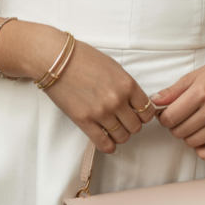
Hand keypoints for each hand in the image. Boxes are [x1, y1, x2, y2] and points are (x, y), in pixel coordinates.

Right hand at [44, 37, 156, 153]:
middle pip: (136, 126)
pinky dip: (109, 146)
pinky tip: (107, 141)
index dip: (144, 114)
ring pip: (122, 137)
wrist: (56, 59)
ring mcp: (101, 112)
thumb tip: (135, 102)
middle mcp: (117, 100)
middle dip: (132, 124)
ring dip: (120, 135)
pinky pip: (104, 144)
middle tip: (123, 120)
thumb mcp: (113, 67)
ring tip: (113, 128)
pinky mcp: (84, 121)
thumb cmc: (84, 58)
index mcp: (127, 84)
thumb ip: (126, 86)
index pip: (147, 111)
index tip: (137, 113)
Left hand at [151, 47, 204, 160]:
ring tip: (193, 123)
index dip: (163, 117)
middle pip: (179, 131)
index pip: (170, 116)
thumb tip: (155, 102)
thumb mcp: (197, 74)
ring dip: (187, 135)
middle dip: (174, 125)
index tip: (166, 113)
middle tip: (181, 117)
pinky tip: (203, 137)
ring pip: (192, 142)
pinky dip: (201, 149)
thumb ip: (174, 90)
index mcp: (202, 92)